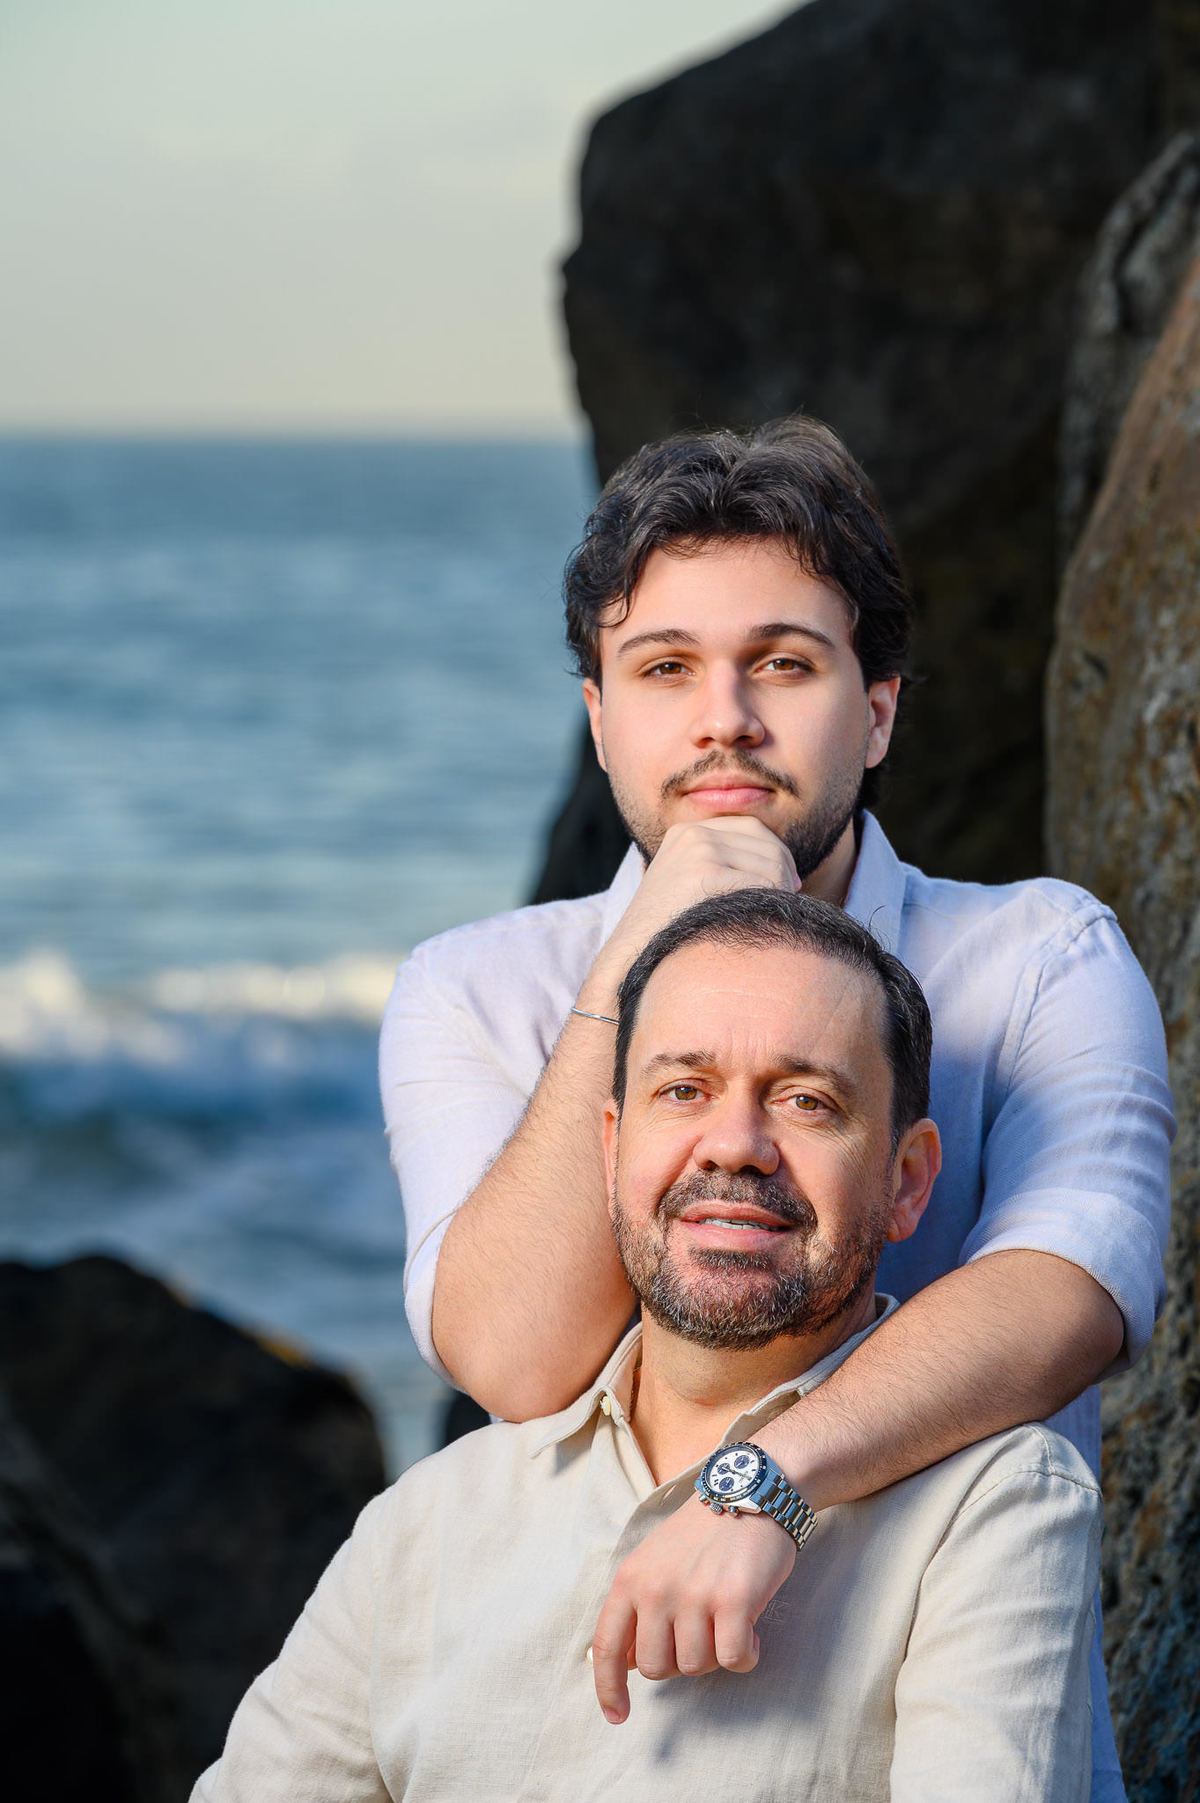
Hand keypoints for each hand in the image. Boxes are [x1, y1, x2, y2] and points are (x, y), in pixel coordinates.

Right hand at [587, 818, 800, 1003]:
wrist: (632, 960)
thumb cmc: (669, 933)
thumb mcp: (688, 885)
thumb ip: (724, 866)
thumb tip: (786, 870)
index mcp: (686, 832)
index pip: (752, 828)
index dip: (777, 854)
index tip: (788, 883)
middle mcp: (692, 834)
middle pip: (766, 845)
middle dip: (784, 875)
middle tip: (786, 904)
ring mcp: (698, 851)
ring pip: (771, 865)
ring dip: (779, 894)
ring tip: (768, 918)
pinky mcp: (705, 874)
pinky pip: (764, 886)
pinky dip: (770, 907)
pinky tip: (759, 925)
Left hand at [589, 1491, 796, 1723]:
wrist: (749, 1492)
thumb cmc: (703, 1532)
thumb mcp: (654, 1560)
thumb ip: (638, 1608)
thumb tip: (626, 1663)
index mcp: (630, 1578)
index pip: (607, 1647)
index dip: (608, 1689)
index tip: (617, 1716)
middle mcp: (656, 1588)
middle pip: (656, 1668)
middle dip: (679, 1662)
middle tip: (700, 1633)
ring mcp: (693, 1595)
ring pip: (695, 1667)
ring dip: (715, 1655)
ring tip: (726, 1623)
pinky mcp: (733, 1601)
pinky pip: (733, 1660)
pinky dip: (745, 1656)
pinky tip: (750, 1632)